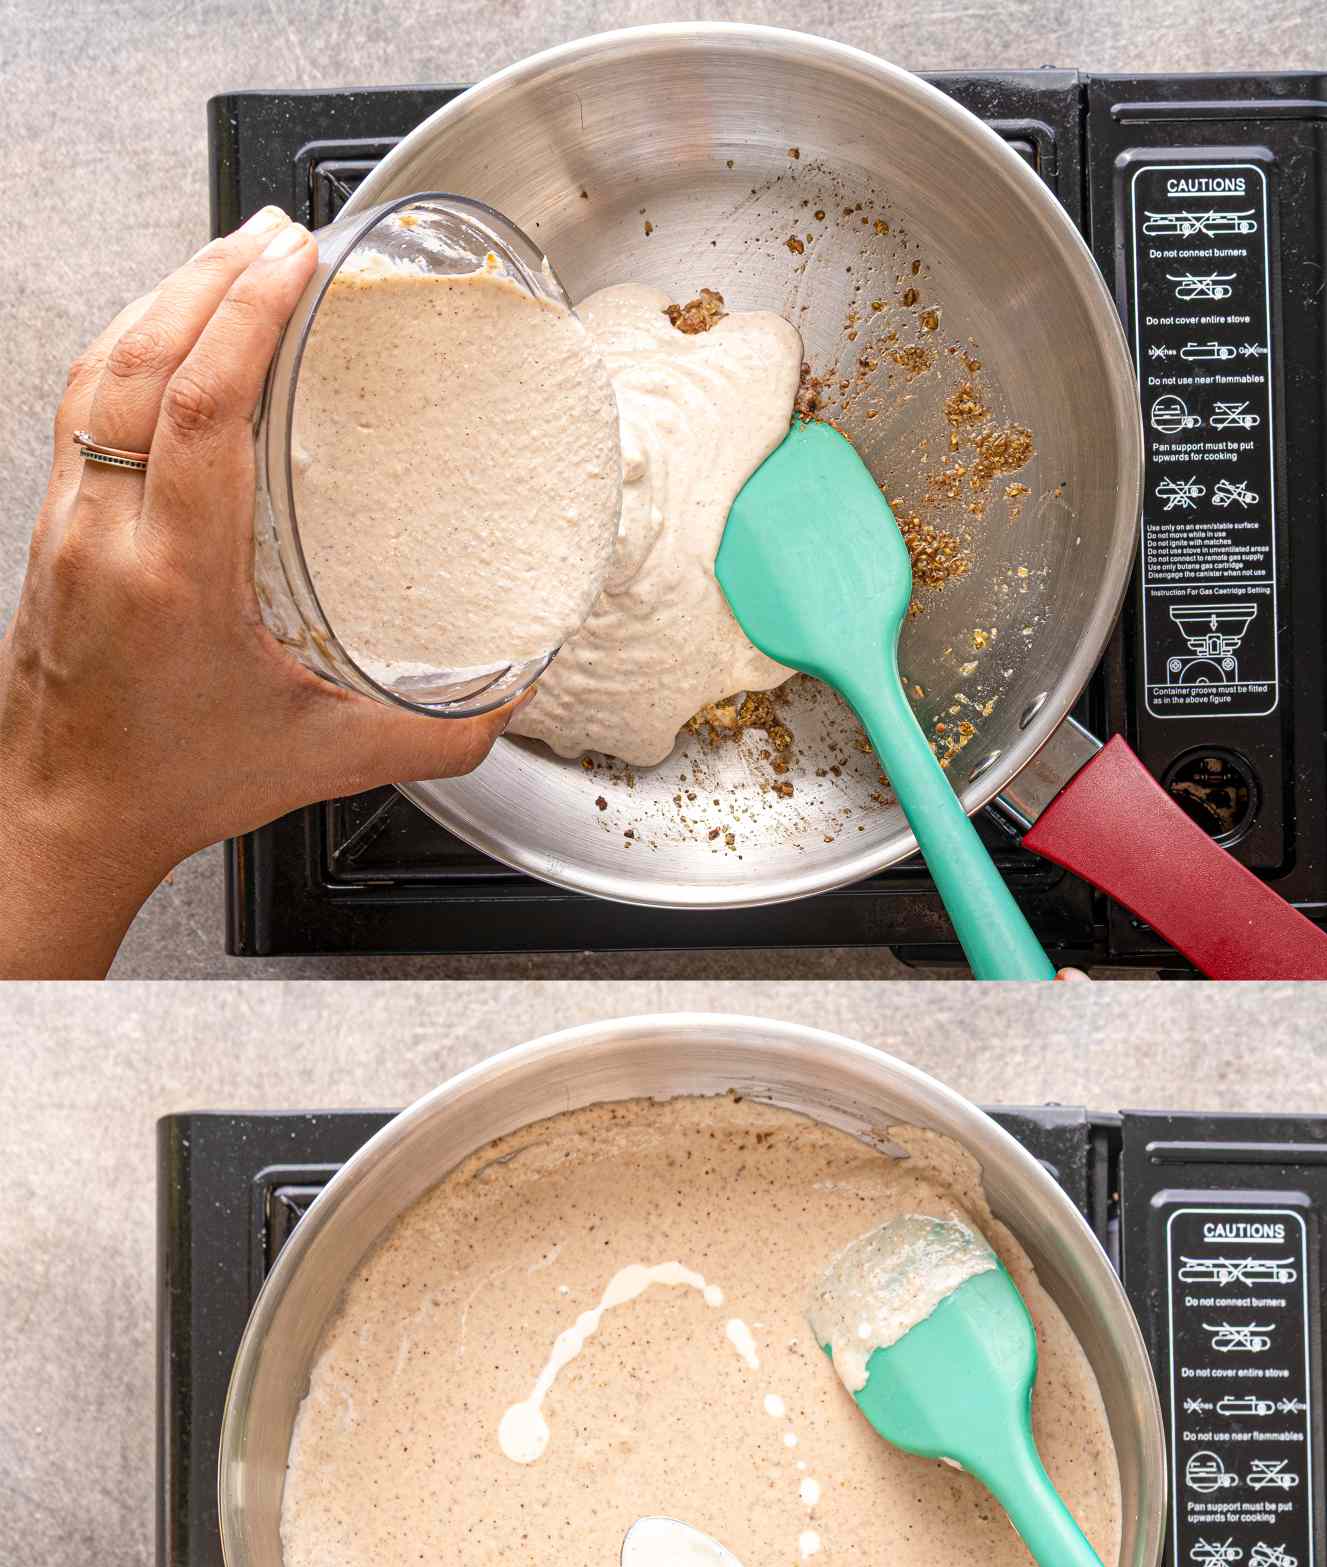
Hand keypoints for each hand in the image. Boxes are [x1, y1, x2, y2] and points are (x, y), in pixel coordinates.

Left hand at [0, 205, 526, 976]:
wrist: (65, 815)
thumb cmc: (173, 786)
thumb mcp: (326, 761)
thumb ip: (437, 736)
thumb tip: (516, 697)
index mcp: (174, 578)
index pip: (199, 405)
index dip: (249, 316)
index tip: (299, 263)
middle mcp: (107, 533)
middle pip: (144, 358)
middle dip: (213, 277)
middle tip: (282, 235)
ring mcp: (68, 520)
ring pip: (103, 367)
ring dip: (168, 297)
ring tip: (235, 256)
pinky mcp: (54, 523)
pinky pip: (85, 401)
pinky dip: (134, 344)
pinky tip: (173, 331)